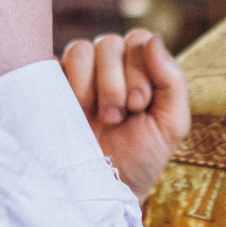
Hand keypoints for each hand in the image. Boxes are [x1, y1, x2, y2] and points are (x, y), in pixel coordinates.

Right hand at [60, 30, 188, 198]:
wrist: (104, 187)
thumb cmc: (141, 157)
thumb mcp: (171, 124)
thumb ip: (173, 80)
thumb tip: (154, 40)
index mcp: (140, 66)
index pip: (139, 39)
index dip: (139, 69)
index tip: (138, 106)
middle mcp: (109, 63)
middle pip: (109, 43)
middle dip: (115, 84)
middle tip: (117, 117)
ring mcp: (78, 74)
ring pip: (80, 49)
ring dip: (90, 86)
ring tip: (97, 118)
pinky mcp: (52, 85)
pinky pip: (53, 62)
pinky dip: (66, 84)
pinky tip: (74, 110)